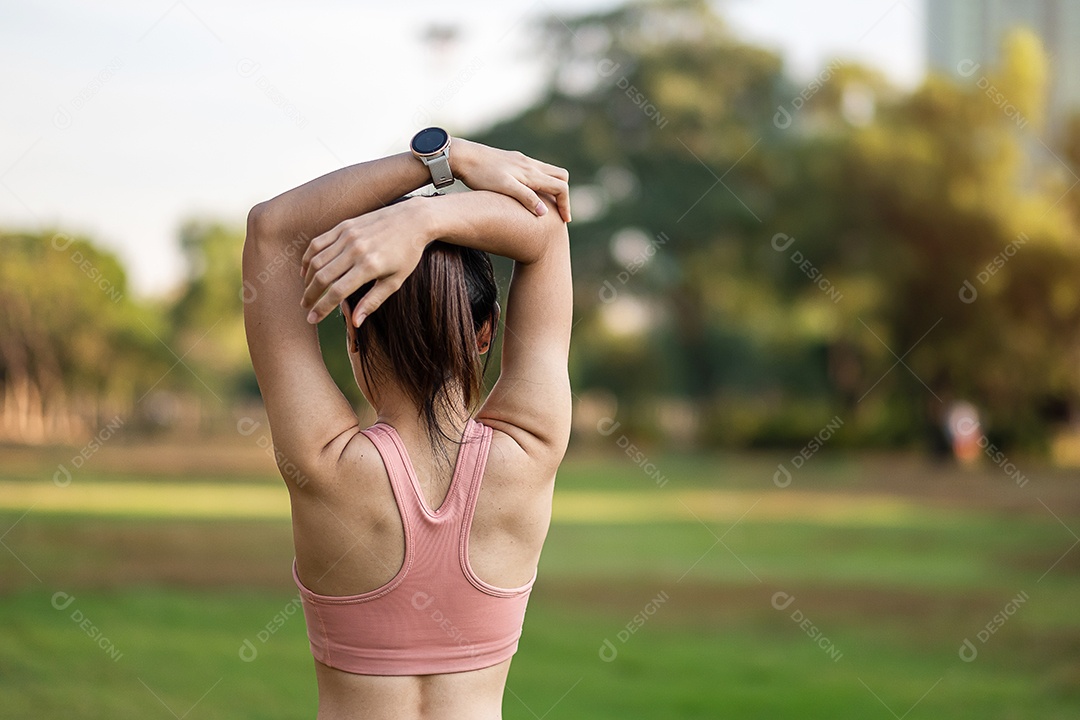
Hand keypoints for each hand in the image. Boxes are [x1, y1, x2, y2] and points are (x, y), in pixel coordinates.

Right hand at [299, 199, 428, 325]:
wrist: (413, 219)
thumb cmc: (407, 253)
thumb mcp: (395, 281)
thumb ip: (373, 301)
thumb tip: (355, 322)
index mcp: (369, 266)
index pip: (337, 292)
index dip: (321, 308)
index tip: (312, 319)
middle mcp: (355, 250)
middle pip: (322, 277)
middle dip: (310, 296)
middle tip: (305, 307)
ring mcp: (348, 235)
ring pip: (317, 260)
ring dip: (307, 279)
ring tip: (307, 292)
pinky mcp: (344, 225)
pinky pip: (318, 243)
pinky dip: (308, 258)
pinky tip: (307, 270)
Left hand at [453, 139, 570, 221]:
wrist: (463, 156)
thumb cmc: (481, 174)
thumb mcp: (504, 187)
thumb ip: (525, 198)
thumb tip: (545, 212)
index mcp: (530, 172)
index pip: (560, 187)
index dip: (565, 205)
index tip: (564, 221)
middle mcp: (530, 164)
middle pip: (560, 176)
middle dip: (563, 195)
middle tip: (558, 213)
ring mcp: (522, 161)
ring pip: (548, 173)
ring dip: (552, 189)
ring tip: (545, 206)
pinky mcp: (513, 161)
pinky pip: (536, 171)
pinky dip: (540, 184)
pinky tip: (528, 195)